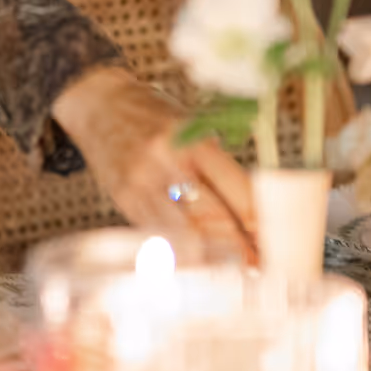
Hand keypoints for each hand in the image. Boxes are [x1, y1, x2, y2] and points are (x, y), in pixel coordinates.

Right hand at [49, 66, 256, 260]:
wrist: (97, 103)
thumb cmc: (152, 114)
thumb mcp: (191, 126)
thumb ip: (217, 165)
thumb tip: (251, 212)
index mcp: (191, 140)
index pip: (236, 190)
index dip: (258, 221)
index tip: (274, 239)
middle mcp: (165, 163)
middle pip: (214, 218)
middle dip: (241, 246)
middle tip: (261, 263)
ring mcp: (140, 185)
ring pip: (186, 234)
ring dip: (214, 255)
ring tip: (234, 267)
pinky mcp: (123, 201)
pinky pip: (160, 233)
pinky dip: (183, 250)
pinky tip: (199, 259)